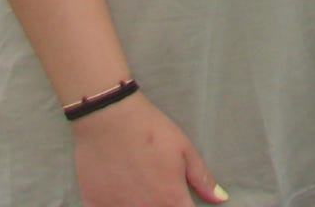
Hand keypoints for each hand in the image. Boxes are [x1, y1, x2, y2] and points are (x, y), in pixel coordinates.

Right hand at [70, 93, 225, 205]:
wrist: (109, 117)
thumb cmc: (149, 129)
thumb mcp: (184, 149)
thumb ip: (202, 178)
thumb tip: (220, 198)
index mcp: (170, 201)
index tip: (181, 201)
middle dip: (163, 206)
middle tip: (157, 189)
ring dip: (139, 205)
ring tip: (137, 188)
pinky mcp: (94, 205)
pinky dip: (114, 205)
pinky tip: (117, 193)